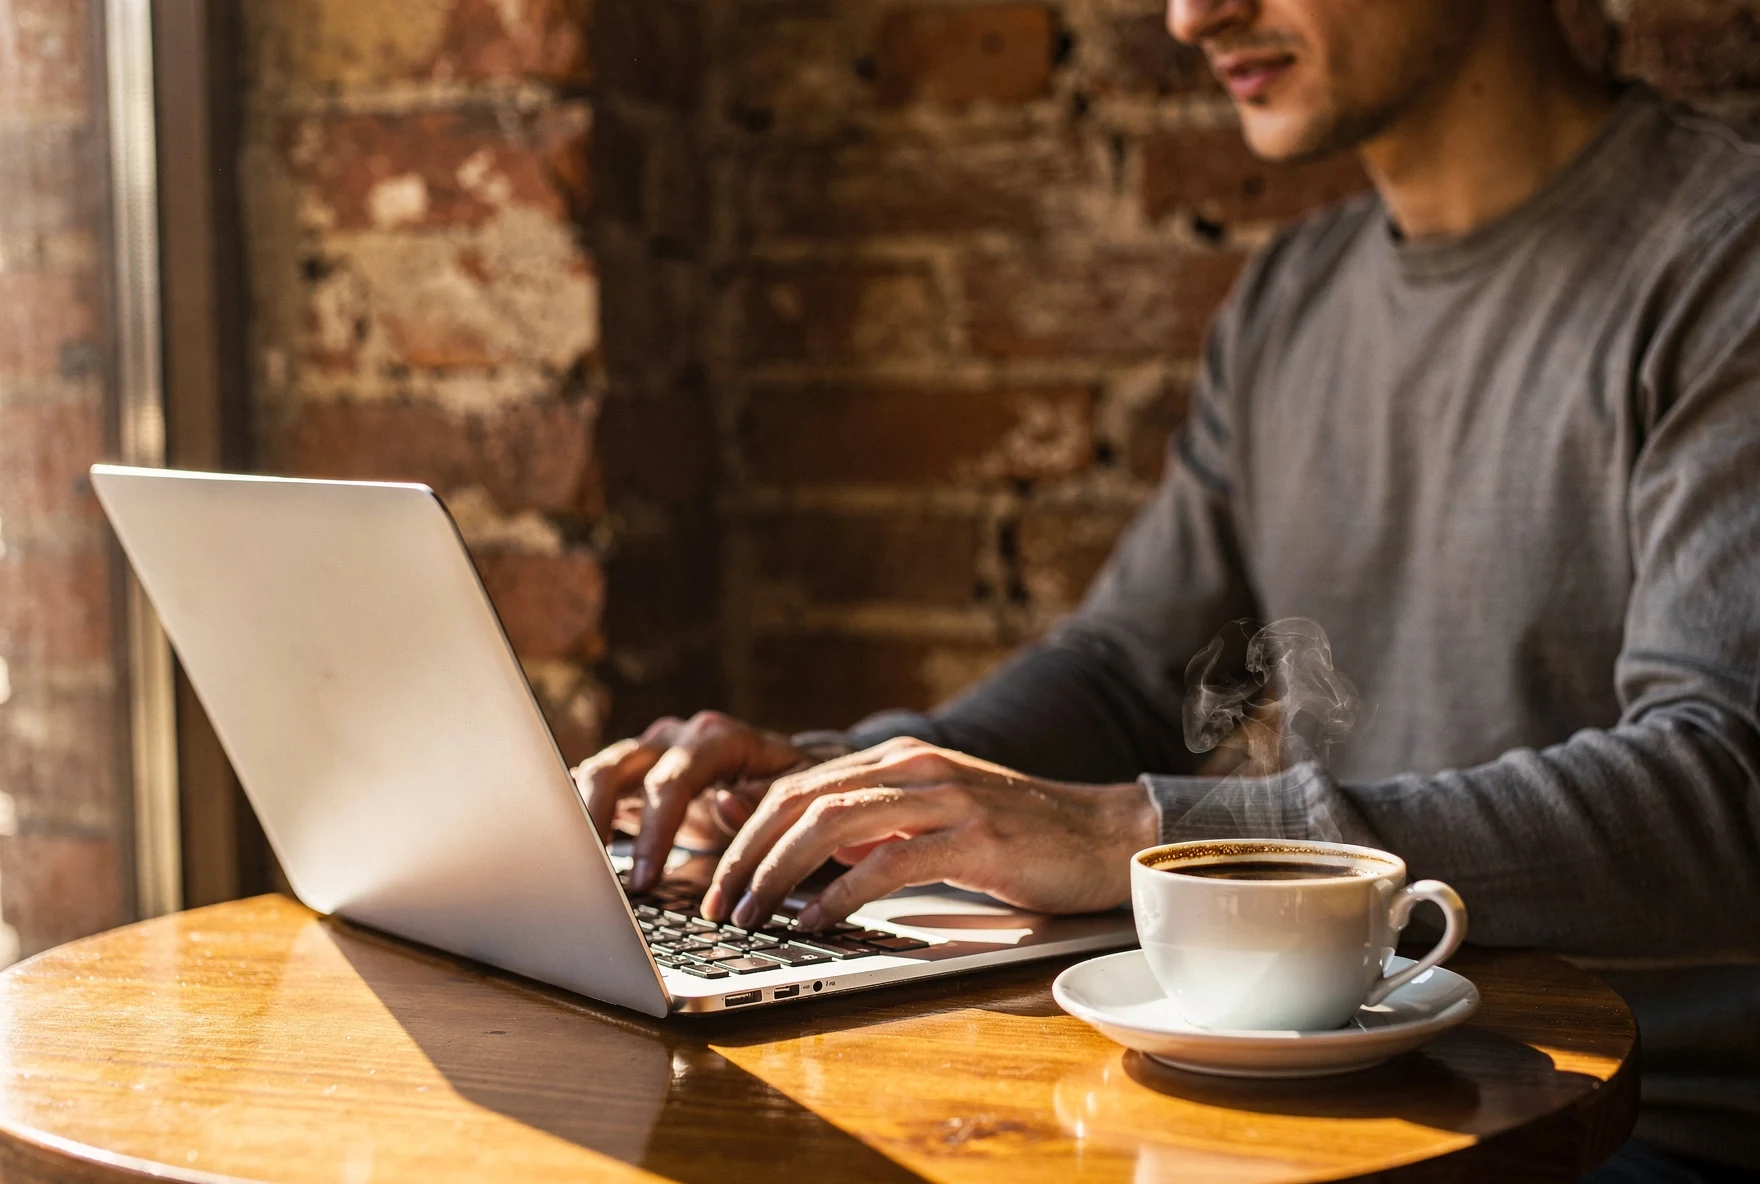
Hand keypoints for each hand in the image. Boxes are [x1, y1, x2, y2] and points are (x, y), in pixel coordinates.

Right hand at [572, 711, 809, 890]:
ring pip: (597, 773)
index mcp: (715, 738)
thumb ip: (761, 802)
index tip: (646, 879)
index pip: (672, 781)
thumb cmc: (790, 790)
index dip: (656, 831)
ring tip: (576, 865)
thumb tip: (725, 806)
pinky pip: (593, 787)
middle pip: (618, 767)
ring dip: (581, 818)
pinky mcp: (633, 776)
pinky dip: (578, 815)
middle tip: (593, 872)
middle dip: (599, 819)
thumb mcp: (793, 796)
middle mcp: (674, 738)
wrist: (782, 776)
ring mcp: (648, 753)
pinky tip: (570, 849)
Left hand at [700, 738, 1158, 929]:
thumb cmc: (1022, 837)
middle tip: (717, 902)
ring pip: (833, 825)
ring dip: (778, 873)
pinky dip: (839, 893)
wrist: (1107, 836)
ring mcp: (945, 797)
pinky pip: (887, 863)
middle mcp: (914, 767)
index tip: (716, 874)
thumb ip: (879, 826)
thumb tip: (813, 853)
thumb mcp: (937, 819)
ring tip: (751, 915)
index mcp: (899, 760)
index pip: (799, 785)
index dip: (747, 830)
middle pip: (802, 801)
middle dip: (747, 854)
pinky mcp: (973, 837)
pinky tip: (813, 919)